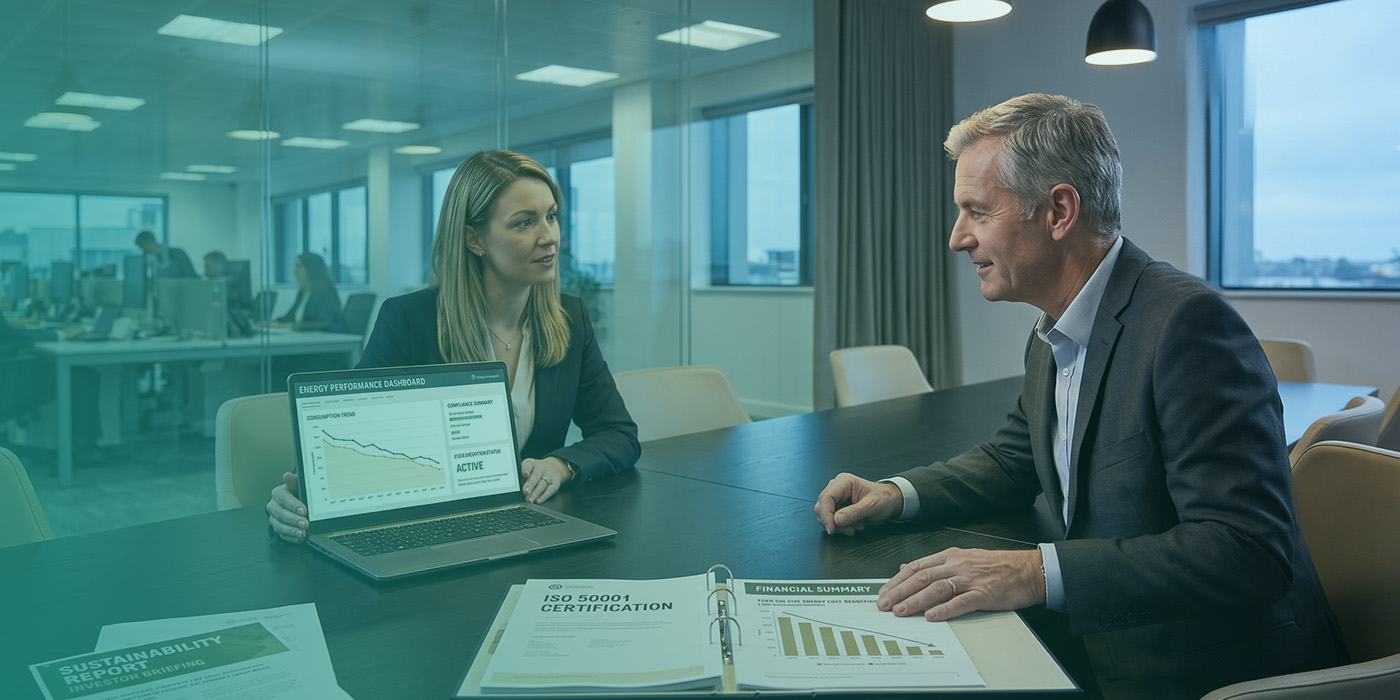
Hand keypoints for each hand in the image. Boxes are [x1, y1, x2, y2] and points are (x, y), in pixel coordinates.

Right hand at [267, 472, 308, 542]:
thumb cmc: (297, 491)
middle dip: (293, 520)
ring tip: (302, 533)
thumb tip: (288, 475)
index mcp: (277, 494)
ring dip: (292, 531)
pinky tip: (299, 538)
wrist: (295, 499)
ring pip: (280, 526)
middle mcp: (274, 506)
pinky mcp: (279, 528)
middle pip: (280, 514)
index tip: (303, 510)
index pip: (282, 498)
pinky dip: (291, 537)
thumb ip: (293, 481)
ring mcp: (275, 518)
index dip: (292, 505)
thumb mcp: (297, 484)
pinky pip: (282, 535)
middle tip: (305, 523)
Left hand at [521, 457, 571, 503]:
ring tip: (529, 500)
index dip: (526, 469)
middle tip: (525, 491)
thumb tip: (516, 487)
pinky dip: (543, 496)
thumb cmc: (536, 470)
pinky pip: (550, 490)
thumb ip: (521, 475)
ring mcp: (549, 476)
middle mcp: (541, 468)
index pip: (529, 464)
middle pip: (535, 476)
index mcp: (532, 463)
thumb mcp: (529, 468)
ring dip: (535, 493)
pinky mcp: (555, 484)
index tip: (524, 474)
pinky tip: (538, 500)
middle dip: (530, 484)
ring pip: (542, 485)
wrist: (554, 467)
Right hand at [814, 472, 903, 534]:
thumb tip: (836, 519)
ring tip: (855, 526)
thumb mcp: (872, 506)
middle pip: (821, 507)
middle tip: (848, 529)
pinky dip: (840, 527)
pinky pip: (831, 520)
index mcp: (844, 482)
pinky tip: (853, 526)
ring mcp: (837, 498)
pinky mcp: (838, 507)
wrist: (889, 502)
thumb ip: (854, 512)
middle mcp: (837, 488)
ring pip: (824, 516)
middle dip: (832, 522)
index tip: (831, 529)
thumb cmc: (883, 498)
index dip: (826, 514)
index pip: (826, 497)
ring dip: (838, 526)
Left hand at [877, 547, 1044, 620]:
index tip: (883, 592)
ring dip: (915, 600)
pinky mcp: (984, 594)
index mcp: (950, 556)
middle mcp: (957, 565)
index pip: (917, 567)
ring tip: (901, 611)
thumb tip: (906, 568)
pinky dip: (944, 609)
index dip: (897, 580)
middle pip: (922, 577)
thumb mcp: (962, 558)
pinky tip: (931, 616)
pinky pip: (961, 602)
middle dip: (899, 591)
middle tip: (884, 604)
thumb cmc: (996, 566)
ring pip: (937, 588)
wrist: (1028, 570)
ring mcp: (971, 579)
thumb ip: (934, 564)